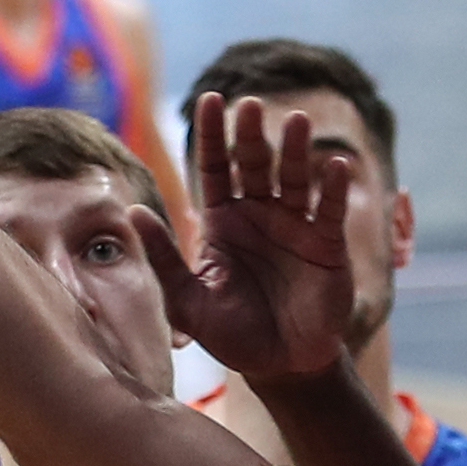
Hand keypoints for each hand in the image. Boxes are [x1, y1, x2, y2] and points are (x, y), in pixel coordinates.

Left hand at [163, 93, 361, 384]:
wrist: (282, 366)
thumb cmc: (233, 335)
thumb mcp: (188, 302)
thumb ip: (163, 258)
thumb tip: (132, 211)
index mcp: (222, 222)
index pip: (215, 168)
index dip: (212, 135)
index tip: (210, 99)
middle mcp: (259, 216)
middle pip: (253, 165)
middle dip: (251, 134)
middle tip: (249, 105)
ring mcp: (295, 228)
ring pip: (294, 179)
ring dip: (295, 150)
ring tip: (295, 120)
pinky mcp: (327, 246)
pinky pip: (329, 212)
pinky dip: (333, 190)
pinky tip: (334, 167)